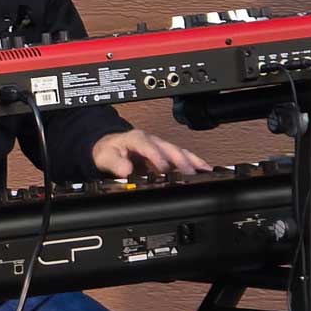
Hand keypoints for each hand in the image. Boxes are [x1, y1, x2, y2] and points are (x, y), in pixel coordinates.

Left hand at [91, 129, 211, 177]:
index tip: (163, 168)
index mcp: (136, 138)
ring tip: (205, 170)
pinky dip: (193, 162)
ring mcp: (159, 146)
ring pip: (178, 151)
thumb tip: (126, 170)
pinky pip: (181, 156)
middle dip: (180, 159)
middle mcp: (151, 140)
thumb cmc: (108, 151)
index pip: (149, 146)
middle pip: (169, 147)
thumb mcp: (106, 158)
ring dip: (191, 160)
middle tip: (190, 172)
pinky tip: (203, 168)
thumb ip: (116, 164)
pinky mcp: (164, 153)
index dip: (157, 156)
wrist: (109, 148)